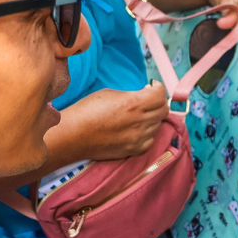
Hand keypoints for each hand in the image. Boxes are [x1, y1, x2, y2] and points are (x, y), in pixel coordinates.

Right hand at [55, 84, 169, 161]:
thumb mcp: (110, 94)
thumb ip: (132, 95)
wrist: (73, 136)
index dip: (159, 88)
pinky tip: (137, 128)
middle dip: (158, 102)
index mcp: (134, 104)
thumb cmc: (87, 111)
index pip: (161, 95)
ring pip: (158, 125)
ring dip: (153, 117)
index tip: (153, 87)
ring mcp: (138, 138)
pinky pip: (150, 140)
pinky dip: (147, 133)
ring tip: (140, 114)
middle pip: (164, 110)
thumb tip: (143, 96)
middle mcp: (140, 122)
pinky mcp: (134, 150)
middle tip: (149, 99)